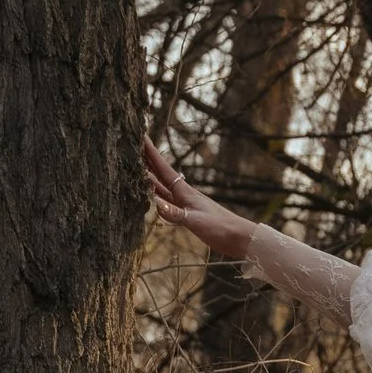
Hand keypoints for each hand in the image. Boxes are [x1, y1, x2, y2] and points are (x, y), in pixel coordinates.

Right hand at [142, 141, 255, 264]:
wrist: (238, 236)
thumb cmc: (219, 227)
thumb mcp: (196, 221)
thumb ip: (176, 214)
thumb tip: (156, 205)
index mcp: (184, 191)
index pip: (163, 168)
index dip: (151, 152)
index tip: (141, 135)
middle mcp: (183, 193)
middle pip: (160, 173)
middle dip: (147, 159)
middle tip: (133, 146)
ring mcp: (185, 202)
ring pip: (162, 186)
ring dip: (150, 176)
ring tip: (137, 166)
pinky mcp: (187, 213)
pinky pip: (167, 200)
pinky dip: (156, 194)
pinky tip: (152, 194)